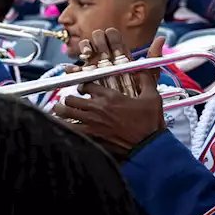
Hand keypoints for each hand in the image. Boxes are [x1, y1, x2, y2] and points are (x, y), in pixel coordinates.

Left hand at [53, 31, 166, 156]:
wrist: (150, 146)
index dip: (83, 85)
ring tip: (62, 113)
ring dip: (61, 112)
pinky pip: (70, 130)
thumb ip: (146, 79)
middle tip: (72, 102)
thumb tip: (143, 68)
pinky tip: (64, 128)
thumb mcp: (153, 97)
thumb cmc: (151, 122)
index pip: (86, 84)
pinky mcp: (91, 137)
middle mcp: (97, 108)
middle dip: (68, 99)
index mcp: (109, 96)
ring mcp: (91, 123)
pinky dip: (65, 128)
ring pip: (64, 113)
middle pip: (70, 98)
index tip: (84, 88)